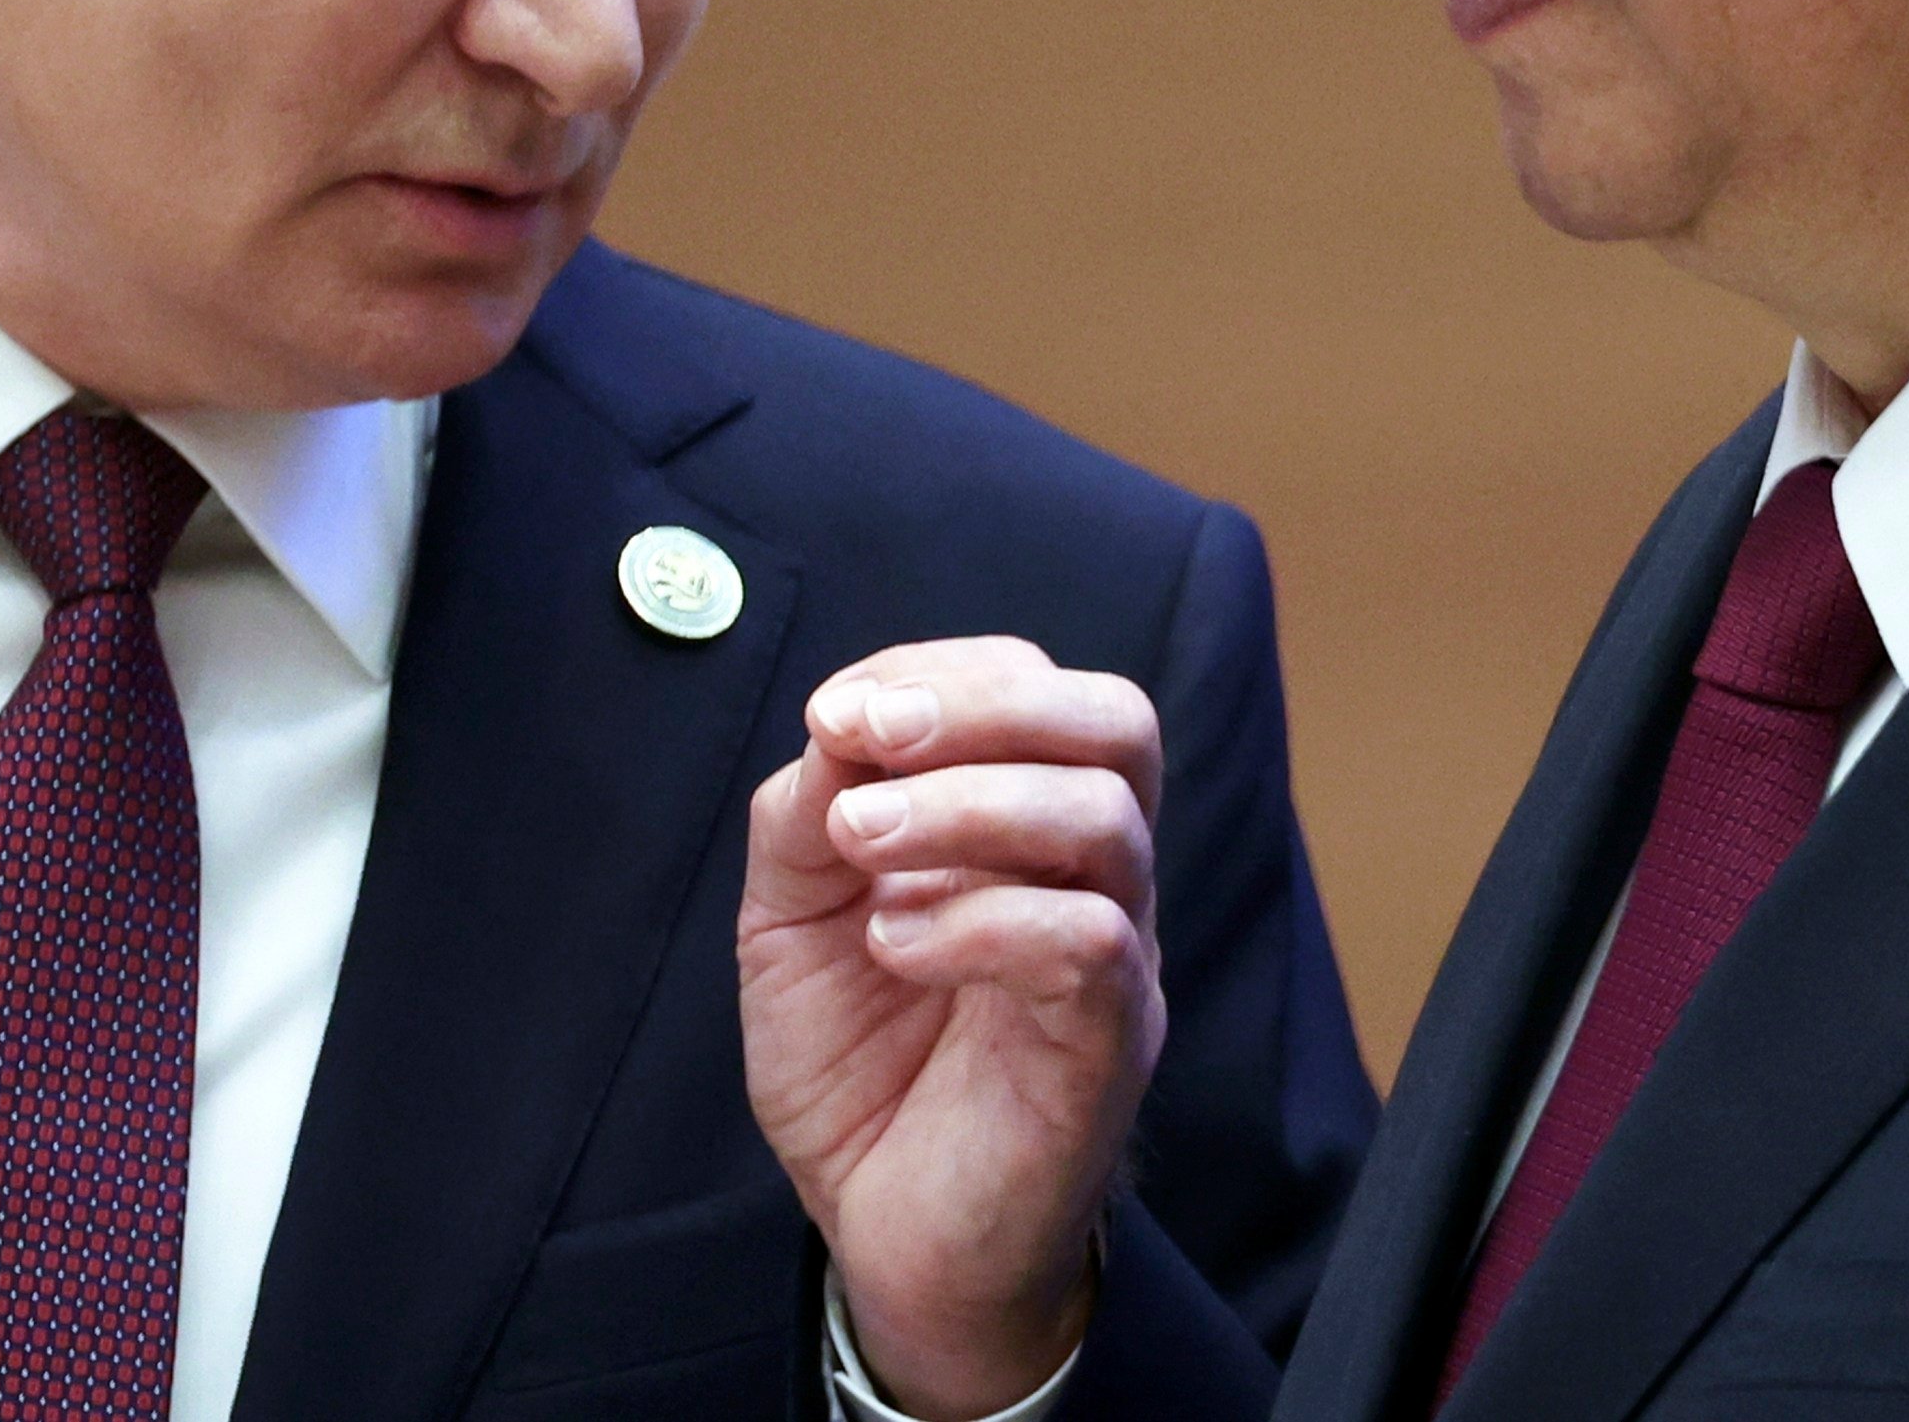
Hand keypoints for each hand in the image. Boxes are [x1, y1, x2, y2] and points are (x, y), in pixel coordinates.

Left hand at [739, 637, 1165, 1420]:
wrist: (889, 1236)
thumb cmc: (859, 1069)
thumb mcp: (793, 920)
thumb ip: (807, 816)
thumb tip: (837, 726)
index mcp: (1025, 822)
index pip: (1035, 686)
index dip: (936, 673)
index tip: (835, 712)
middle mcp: (1091, 872)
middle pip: (1115, 723)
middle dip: (984, 703)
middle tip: (867, 734)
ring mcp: (1114, 953)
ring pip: (1104, 819)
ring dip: (963, 804)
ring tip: (856, 842)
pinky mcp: (1109, 1041)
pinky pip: (1089, 940)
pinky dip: (979, 922)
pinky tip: (892, 945)